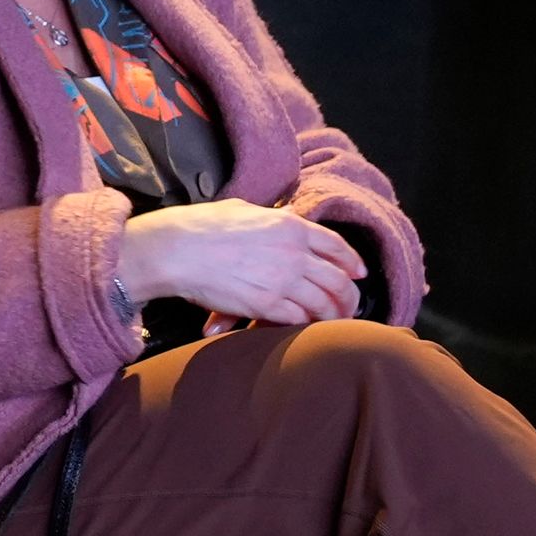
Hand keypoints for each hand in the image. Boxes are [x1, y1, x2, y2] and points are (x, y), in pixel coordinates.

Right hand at [116, 200, 365, 328]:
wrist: (177, 250)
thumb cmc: (201, 226)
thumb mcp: (242, 209)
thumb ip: (269, 217)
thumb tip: (282, 216)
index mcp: (290, 226)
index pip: (335, 246)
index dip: (352, 261)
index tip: (358, 272)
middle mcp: (293, 253)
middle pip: (338, 280)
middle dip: (349, 296)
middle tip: (351, 305)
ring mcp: (282, 281)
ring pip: (324, 303)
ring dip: (332, 315)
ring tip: (334, 321)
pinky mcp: (266, 305)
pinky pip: (298, 318)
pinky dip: (305, 323)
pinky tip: (304, 325)